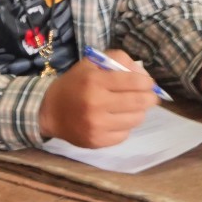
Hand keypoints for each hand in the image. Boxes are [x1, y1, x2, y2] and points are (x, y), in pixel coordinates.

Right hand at [38, 51, 158, 147]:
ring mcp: (96, 126)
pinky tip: (119, 119)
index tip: (150, 83)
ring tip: (134, 107)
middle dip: (150, 98)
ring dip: (140, 112)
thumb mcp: (92, 63)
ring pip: (135, 119)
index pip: (133, 82)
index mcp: (95, 81)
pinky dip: (126, 126)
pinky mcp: (96, 142)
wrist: (50, 111)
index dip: (147, 82)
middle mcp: (96, 104)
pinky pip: (124, 134)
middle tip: (152, 96)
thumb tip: (143, 74)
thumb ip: (118, 60)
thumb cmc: (75, 83)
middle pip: (138, 102)